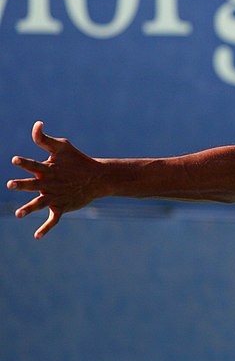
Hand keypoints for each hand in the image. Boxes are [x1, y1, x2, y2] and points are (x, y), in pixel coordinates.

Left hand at [7, 121, 101, 238]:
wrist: (97, 178)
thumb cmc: (77, 160)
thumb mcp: (62, 147)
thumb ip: (44, 138)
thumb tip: (37, 124)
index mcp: (49, 169)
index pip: (34, 165)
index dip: (25, 163)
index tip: (15, 160)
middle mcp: (50, 183)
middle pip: (34, 184)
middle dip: (23, 185)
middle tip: (11, 184)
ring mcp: (56, 196)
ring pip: (40, 204)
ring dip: (29, 208)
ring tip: (19, 214)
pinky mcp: (62, 207)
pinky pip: (53, 219)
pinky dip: (46, 228)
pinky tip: (37, 236)